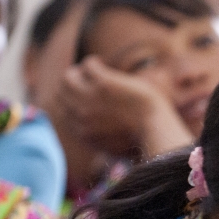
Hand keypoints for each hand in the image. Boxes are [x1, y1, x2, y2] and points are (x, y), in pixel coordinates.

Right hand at [56, 56, 193, 158]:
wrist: (157, 132)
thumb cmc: (143, 139)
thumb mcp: (115, 148)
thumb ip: (100, 141)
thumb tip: (95, 155)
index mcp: (82, 133)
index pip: (61, 111)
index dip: (69, 99)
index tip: (81, 92)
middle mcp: (80, 117)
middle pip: (61, 92)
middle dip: (72, 84)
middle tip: (86, 77)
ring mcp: (90, 100)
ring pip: (68, 77)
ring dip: (79, 71)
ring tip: (93, 70)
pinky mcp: (103, 84)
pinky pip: (89, 65)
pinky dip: (94, 63)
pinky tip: (101, 64)